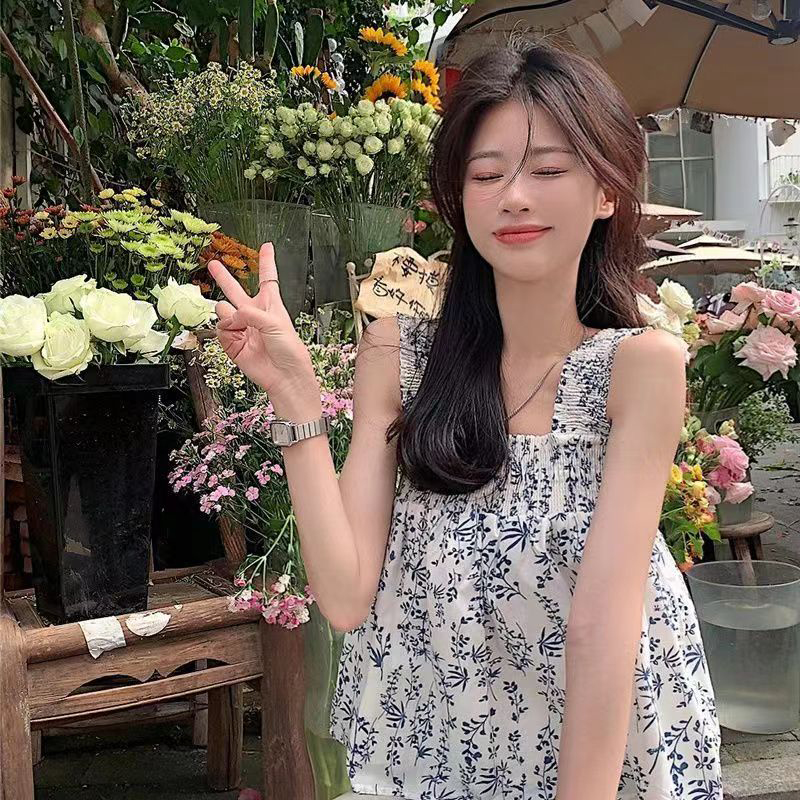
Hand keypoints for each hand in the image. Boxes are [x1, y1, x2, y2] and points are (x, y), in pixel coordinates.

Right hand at [207, 242, 317, 404]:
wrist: (284, 375)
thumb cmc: (289, 349)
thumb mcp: (275, 323)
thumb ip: (250, 314)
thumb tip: (229, 316)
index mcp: (270, 305)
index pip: (267, 278)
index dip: (266, 262)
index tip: (266, 247)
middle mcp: (254, 314)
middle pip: (236, 290)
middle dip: (224, 277)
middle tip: (214, 264)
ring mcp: (242, 327)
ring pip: (223, 310)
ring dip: (230, 316)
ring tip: (240, 325)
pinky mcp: (232, 342)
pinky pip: (221, 329)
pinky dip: (227, 331)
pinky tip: (235, 335)